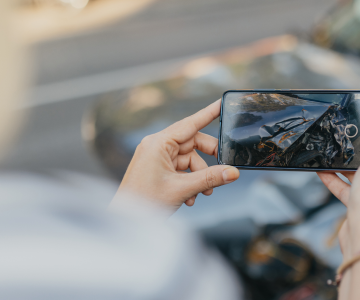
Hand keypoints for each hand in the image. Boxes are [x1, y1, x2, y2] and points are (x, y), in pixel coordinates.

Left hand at [111, 99, 239, 215]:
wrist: (125, 221)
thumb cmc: (144, 202)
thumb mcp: (182, 189)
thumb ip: (210, 178)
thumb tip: (233, 172)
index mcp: (158, 143)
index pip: (190, 123)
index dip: (208, 113)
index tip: (221, 103)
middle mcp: (157, 146)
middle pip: (193, 144)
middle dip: (207, 160)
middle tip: (222, 171)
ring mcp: (156, 157)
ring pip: (189, 159)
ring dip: (199, 176)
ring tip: (202, 193)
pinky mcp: (157, 169)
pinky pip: (181, 169)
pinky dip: (190, 181)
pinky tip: (190, 197)